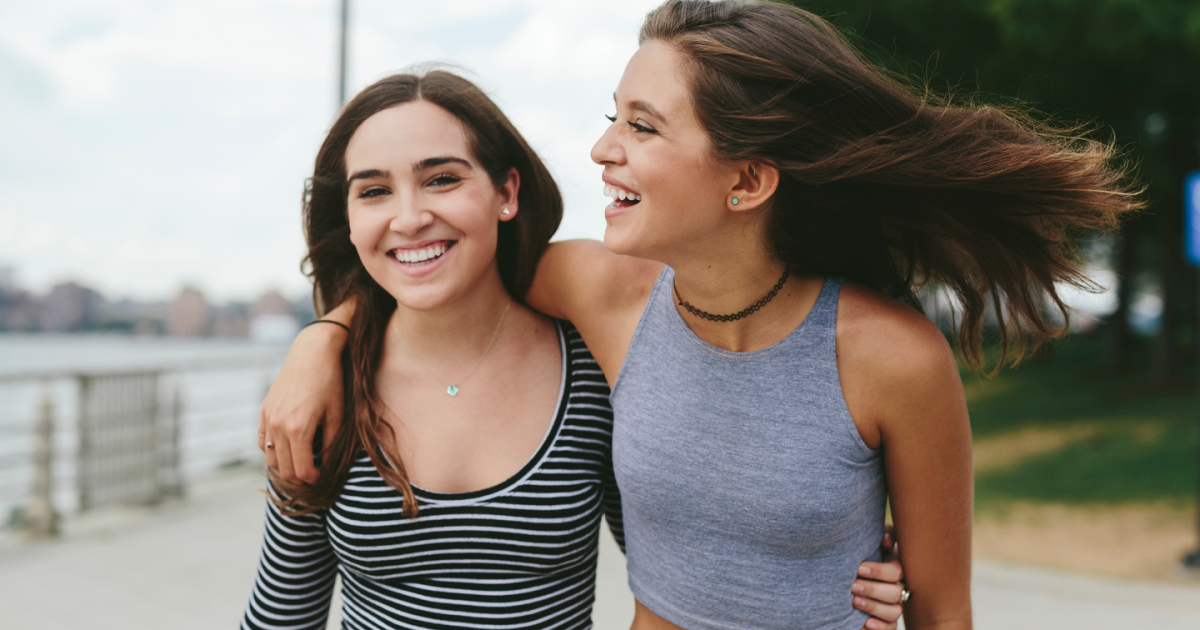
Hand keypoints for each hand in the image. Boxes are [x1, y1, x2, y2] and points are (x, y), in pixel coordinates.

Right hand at [259, 322, 347, 483]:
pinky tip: (287, 448)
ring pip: (270, 458)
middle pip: (284, 468)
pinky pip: (261, 442)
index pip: (301, 470)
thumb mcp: (338, 413)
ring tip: (301, 462)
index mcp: (299, 429)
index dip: (313, 479)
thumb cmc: (330, 381)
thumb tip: (327, 465)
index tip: (322, 476)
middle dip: (299, 477)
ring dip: (284, 466)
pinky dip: (271, 450)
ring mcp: (268, 418)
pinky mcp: (264, 411)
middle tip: (313, 474)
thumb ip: (331, 443)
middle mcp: (278, 426)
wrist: (311, 352)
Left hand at [853, 523, 905, 629]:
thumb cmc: (861, 554)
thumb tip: (886, 541)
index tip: (860, 568)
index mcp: (894, 568)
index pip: (896, 571)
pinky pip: (890, 627)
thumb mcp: (870, 542)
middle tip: (853, 586)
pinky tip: (866, 622)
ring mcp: (893, 606)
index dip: (880, 571)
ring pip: (894, 611)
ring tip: (855, 601)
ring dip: (874, 607)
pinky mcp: (887, 621)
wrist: (848, 574)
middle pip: (895, 592)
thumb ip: (882, 535)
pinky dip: (880, 626)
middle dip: (873, 589)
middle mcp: (897, 588)